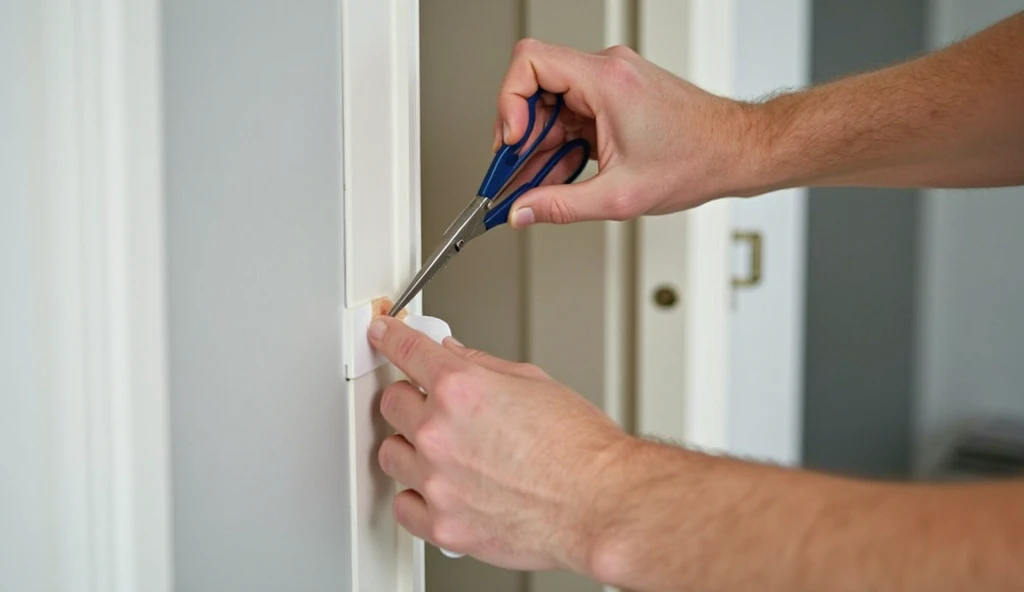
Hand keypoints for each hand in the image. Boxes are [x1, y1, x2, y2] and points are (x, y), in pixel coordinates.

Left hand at [367, 315, 635, 573]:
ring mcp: (437, 480)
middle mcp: (440, 431)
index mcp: (462, 388)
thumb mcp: (535, 383)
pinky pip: (403, 505)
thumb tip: (454, 353)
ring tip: (445, 453)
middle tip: (436, 407)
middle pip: (392, 402)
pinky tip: (440, 489)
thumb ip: (483, 365)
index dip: (390, 336)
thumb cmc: (581, 449)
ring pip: (391, 453)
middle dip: (412, 399)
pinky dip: (416, 497)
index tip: (383, 334)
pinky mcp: (442, 522)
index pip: (406, 350)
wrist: (600, 502)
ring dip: (410, 448)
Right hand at [495, 39, 763, 227]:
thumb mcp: (619, 196)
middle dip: (521, 133)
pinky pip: (572, 112)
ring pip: (552, 103)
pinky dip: (562, 142)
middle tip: (515, 172)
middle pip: (536, 86)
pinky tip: (562, 172)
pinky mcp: (616, 95)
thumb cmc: (696, 160)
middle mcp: (607, 71)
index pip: (530, 62)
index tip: (511, 141)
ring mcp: (612, 81)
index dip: (508, 101)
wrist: (736, 152)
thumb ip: (560, 206)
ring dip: (541, 143)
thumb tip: (521, 211)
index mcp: (606, 81)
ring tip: (540, 181)